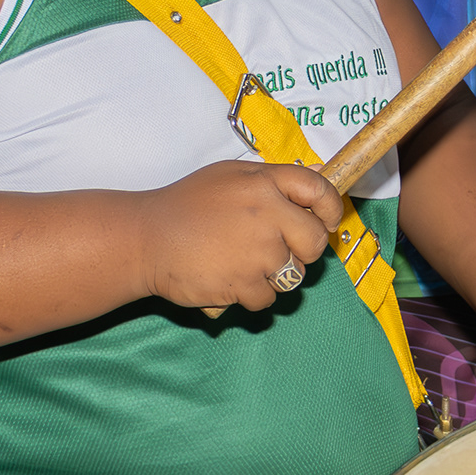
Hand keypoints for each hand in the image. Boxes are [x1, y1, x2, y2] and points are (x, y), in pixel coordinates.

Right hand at [139, 161, 341, 311]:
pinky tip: (226, 277)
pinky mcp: (244, 283)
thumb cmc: (185, 205)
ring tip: (239, 261)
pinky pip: (267, 298)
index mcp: (263, 182)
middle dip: (302, 250)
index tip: (325, 220)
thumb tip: (320, 177)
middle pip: (314, 242)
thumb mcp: (229, 176)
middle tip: (274, 248)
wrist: (145, 239)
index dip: (330, 208)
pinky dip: (249, 294)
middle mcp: (266, 214)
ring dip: (271, 274)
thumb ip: (274, 179)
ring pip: (291, 275)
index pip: (320, 191)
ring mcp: (257, 251)